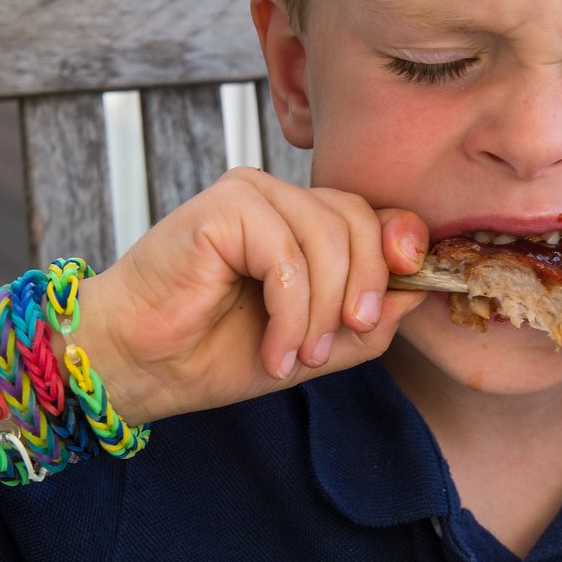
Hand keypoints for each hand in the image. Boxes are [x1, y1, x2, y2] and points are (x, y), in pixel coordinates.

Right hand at [71, 167, 426, 422]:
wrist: (140, 367)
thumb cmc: (218, 351)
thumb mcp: (319, 343)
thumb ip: (372, 318)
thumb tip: (421, 290)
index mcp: (309, 221)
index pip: (378, 217)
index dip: (402, 251)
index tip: (398, 298)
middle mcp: (284, 198)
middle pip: (362, 222)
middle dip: (362, 291)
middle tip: (339, 343)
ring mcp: (254, 194)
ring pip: (330, 239)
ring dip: (321, 312)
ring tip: (298, 357)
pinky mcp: (225, 205)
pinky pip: (287, 256)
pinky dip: (289, 313)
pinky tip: (274, 349)